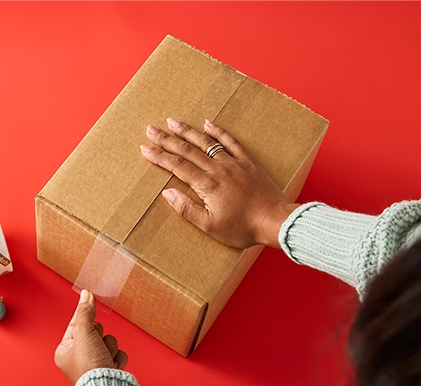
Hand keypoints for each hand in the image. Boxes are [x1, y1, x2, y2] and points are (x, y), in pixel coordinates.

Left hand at [55, 289, 128, 383]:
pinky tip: (112, 365)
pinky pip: (117, 353)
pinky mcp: (108, 368)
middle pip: (94, 331)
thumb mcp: (84, 333)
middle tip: (96, 344)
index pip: (75, 324)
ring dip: (109, 347)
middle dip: (100, 336)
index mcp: (65, 351)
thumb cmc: (89, 367)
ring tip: (104, 358)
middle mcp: (77, 358)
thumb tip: (86, 295)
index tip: (89, 299)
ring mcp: (94, 363)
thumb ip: (85, 312)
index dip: (84, 316)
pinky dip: (117, 358)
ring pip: (108, 341)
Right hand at [141, 118, 298, 248]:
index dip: (159, 156)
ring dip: (188, 131)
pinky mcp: (247, 162)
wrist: (275, 221)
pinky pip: (231, 142)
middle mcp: (218, 169)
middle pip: (187, 150)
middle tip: (151, 129)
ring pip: (206, 142)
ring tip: (172, 122)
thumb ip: (187, 209)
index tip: (145, 148)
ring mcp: (234, 163)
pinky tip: (207, 124)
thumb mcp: (210, 226)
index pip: (177, 166)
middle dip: (167, 139)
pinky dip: (218, 132)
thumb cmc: (243, 228)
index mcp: (207, 185)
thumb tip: (167, 193)